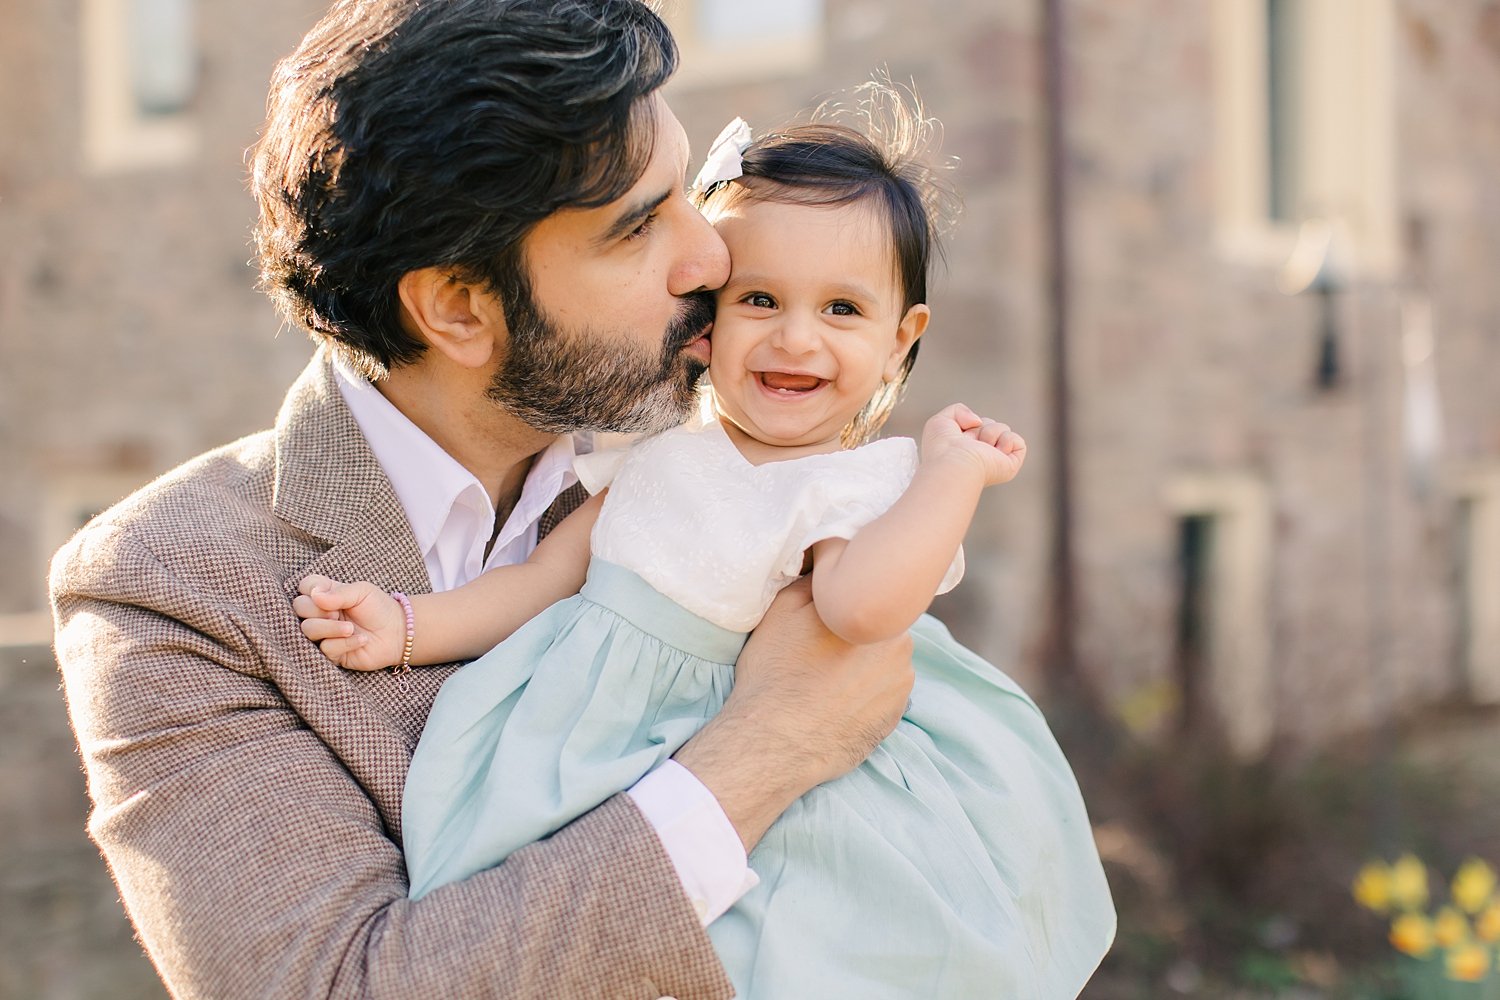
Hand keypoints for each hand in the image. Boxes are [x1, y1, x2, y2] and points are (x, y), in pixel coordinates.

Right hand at [292, 575, 404, 670]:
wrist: (397, 633)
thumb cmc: (379, 608)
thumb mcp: (362, 592)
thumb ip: (338, 593)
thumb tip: (314, 596)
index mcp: (327, 594)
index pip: (305, 586)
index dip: (310, 588)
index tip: (324, 592)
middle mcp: (321, 613)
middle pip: (299, 607)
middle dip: (317, 610)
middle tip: (337, 613)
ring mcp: (324, 633)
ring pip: (308, 629)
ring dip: (330, 628)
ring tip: (351, 628)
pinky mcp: (331, 653)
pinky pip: (325, 648)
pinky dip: (344, 643)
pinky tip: (361, 640)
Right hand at [673, 576, 913, 850]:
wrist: (774, 743)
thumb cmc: (776, 671)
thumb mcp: (785, 607)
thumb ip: (819, 576)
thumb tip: (834, 558)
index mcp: (880, 616)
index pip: (878, 597)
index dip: (854, 604)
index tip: (831, 617)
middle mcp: (902, 650)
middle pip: (883, 630)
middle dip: (861, 634)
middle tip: (824, 648)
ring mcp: (902, 690)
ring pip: (886, 664)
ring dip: (866, 666)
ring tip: (828, 679)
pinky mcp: (894, 721)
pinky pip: (884, 695)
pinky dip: (866, 695)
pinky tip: (837, 701)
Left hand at [920, 403, 1026, 485]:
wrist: (954, 462)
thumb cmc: (943, 447)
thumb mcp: (941, 420)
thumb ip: (959, 410)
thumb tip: (978, 421)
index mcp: (967, 447)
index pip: (976, 423)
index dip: (966, 423)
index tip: (955, 437)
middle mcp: (981, 454)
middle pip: (990, 423)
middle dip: (980, 427)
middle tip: (968, 443)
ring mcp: (996, 460)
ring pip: (1003, 429)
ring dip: (990, 432)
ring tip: (980, 448)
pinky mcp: (1010, 465)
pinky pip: (1018, 442)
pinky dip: (1008, 440)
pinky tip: (995, 452)